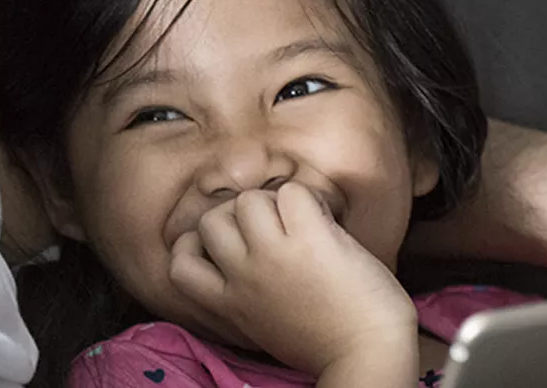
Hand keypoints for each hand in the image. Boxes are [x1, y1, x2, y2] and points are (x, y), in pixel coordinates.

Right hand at [168, 183, 416, 376]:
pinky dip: (310, 198)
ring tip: (302, 221)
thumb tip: (249, 261)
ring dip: (274, 201)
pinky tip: (325, 219)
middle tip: (270, 226)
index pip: (178, 265)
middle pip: (209, 220)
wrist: (368, 353)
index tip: (224, 245)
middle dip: (235, 214)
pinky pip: (293, 192)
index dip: (194, 244)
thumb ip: (247, 297)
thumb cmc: (326, 344)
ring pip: (248, 199)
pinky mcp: (309, 239)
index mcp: (230, 304)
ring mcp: (273, 256)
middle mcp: (243, 278)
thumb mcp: (265, 327)